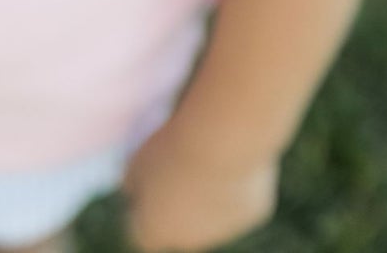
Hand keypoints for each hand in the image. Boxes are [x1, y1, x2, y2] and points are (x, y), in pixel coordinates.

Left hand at [124, 122, 279, 251]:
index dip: (142, 208)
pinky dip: (236, 180)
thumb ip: (134, 180)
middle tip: (179, 166)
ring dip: (209, 193)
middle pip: (180, 227)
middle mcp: (189, 241)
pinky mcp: (252, 215)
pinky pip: (239, 197)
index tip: (145, 181)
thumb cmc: (172, 148)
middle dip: (178, 205)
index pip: (142, 232)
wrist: (221, 145)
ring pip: (213, 214)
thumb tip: (134, 187)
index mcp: (155, 232)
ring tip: (209, 154)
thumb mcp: (137, 158)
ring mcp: (223, 231)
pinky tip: (234, 155)